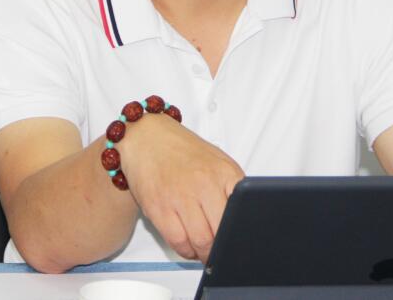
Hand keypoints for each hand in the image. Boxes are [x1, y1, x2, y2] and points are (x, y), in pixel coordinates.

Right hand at [116, 113, 243, 262]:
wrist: (149, 137)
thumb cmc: (185, 152)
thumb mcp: (218, 162)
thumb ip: (232, 188)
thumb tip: (243, 220)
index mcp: (224, 172)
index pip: (243, 210)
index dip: (243, 230)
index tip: (240, 239)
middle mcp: (204, 183)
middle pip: (222, 231)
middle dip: (223, 247)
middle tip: (222, 250)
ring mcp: (180, 196)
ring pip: (201, 242)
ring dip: (205, 254)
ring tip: (205, 250)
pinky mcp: (158, 208)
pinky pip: (178, 242)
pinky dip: (186, 251)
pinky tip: (188, 245)